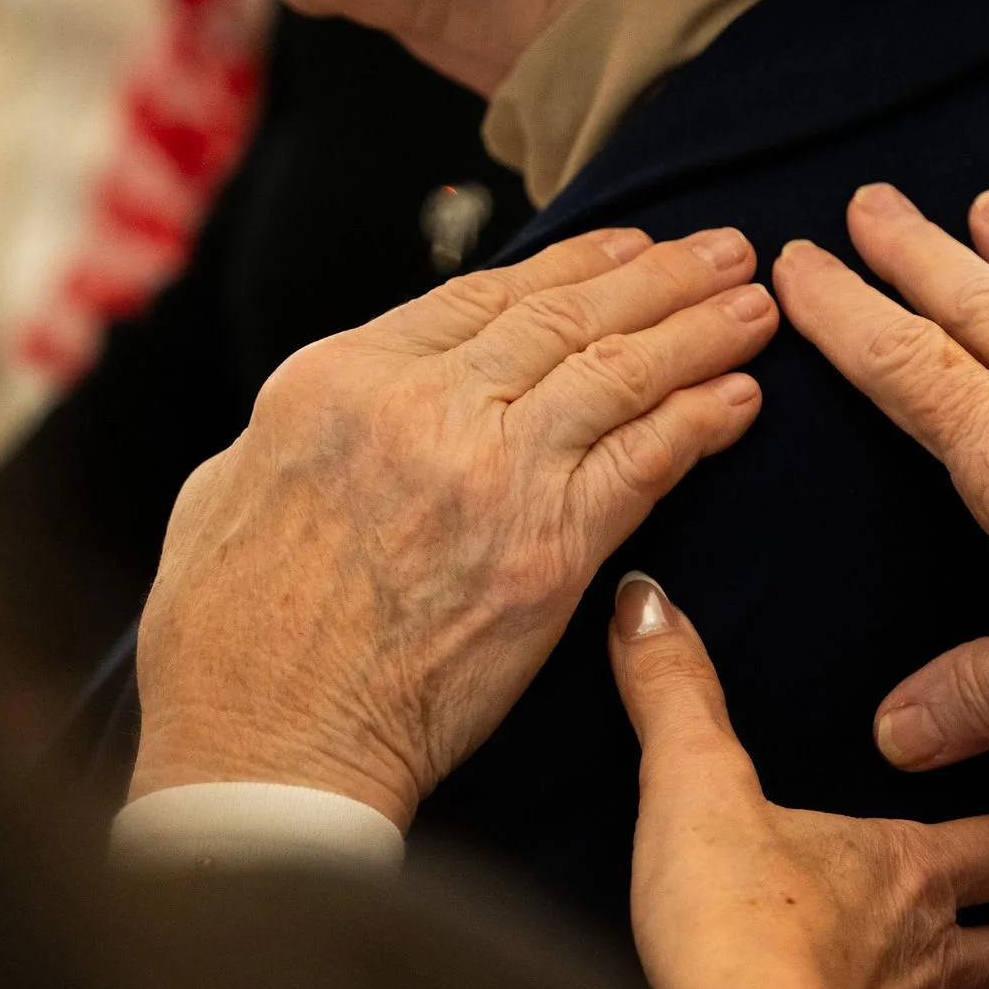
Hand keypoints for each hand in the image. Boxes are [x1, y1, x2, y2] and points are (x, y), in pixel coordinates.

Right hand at [133, 226, 777, 823]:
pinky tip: (742, 398)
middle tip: (723, 252)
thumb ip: (321, 424)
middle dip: (658, 277)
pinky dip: (699, 423)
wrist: (271, 741)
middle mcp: (424, 408)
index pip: (483, 295)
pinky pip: (644, 464)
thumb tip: (370, 400)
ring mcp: (494, 475)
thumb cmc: (233, 638)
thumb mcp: (234, 482)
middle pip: (565, 318)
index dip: (573, 265)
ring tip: (754, 304)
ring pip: (618, 375)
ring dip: (699, 333)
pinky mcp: (550, 551)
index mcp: (343, 378)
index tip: (628, 247)